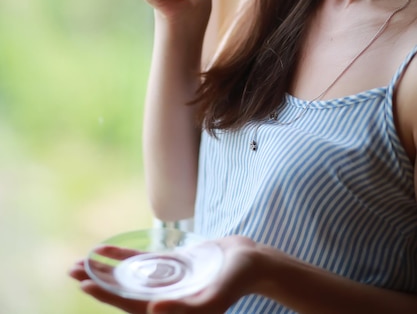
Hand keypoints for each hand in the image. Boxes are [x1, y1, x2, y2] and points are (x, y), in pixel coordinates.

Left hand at [69, 236, 259, 313]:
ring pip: (127, 276)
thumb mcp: (214, 296)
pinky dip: (122, 256)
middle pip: (123, 290)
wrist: (250, 261)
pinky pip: (140, 261)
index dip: (107, 294)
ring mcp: (165, 280)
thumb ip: (186, 307)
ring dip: (104, 269)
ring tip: (80, 261)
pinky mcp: (170, 265)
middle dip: (97, 281)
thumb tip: (153, 310)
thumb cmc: (236, 280)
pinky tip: (105, 250)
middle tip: (70, 269)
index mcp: (171, 308)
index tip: (84, 284)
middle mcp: (163, 296)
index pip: (130, 303)